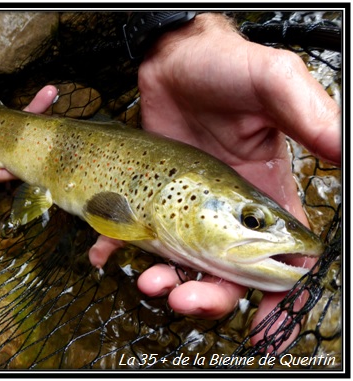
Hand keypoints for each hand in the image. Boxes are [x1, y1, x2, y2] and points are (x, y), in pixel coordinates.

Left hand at [89, 13, 340, 350]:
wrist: (172, 58)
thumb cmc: (225, 67)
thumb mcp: (272, 83)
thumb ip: (308, 114)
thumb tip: (347, 149)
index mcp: (262, 196)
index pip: (281, 259)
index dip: (278, 297)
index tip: (267, 329)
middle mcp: (224, 210)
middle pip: (224, 273)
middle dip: (207, 295)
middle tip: (183, 298)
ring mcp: (184, 206)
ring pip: (178, 261)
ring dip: (165, 280)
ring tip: (147, 280)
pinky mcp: (150, 195)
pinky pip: (134, 232)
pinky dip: (119, 248)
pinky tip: (106, 253)